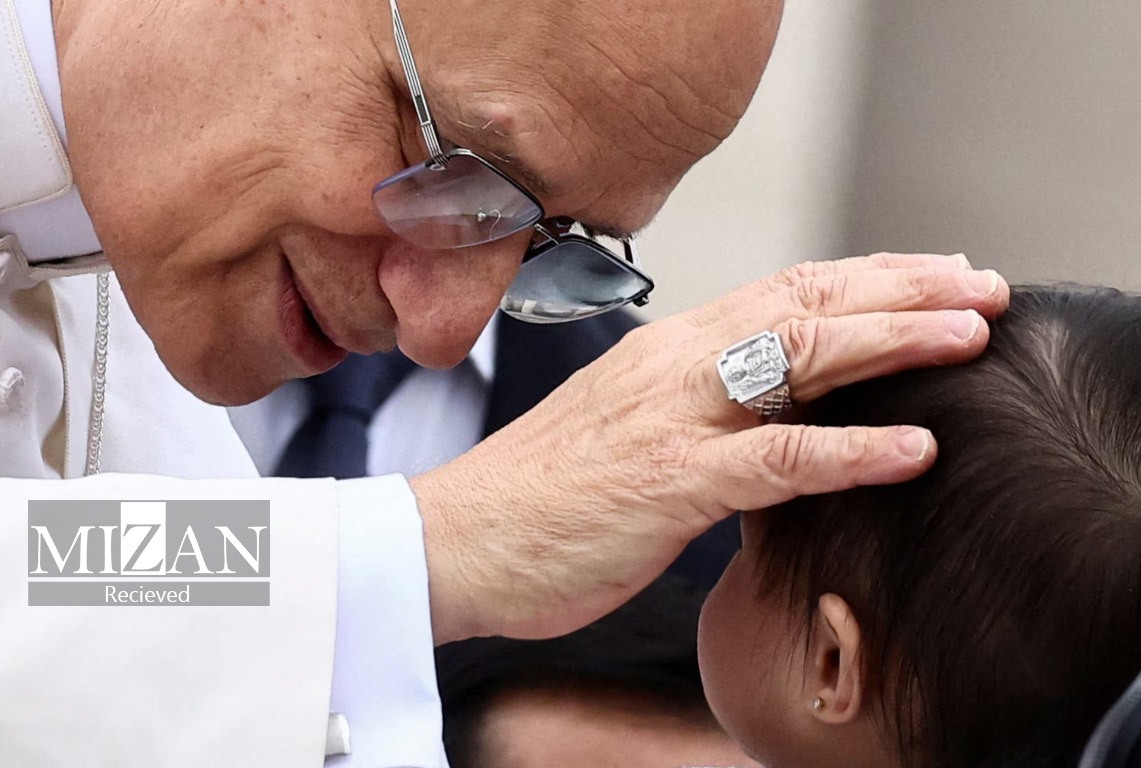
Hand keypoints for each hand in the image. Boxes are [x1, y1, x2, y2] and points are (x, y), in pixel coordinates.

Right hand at [411, 253, 1009, 643]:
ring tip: (969, 336)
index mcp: (667, 349)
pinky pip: (774, 457)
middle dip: (901, 289)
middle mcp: (674, 364)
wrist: (456, 537)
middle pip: (804, 304)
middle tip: (981, 286)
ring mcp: (671, 418)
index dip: (866, 277)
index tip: (933, 276)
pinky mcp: (667, 482)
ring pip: (798, 359)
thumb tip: (771, 409)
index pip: (783, 290)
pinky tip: (911, 448)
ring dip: (892, 342)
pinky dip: (849, 450)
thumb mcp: (628, 423)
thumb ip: (697, 403)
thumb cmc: (543, 492)